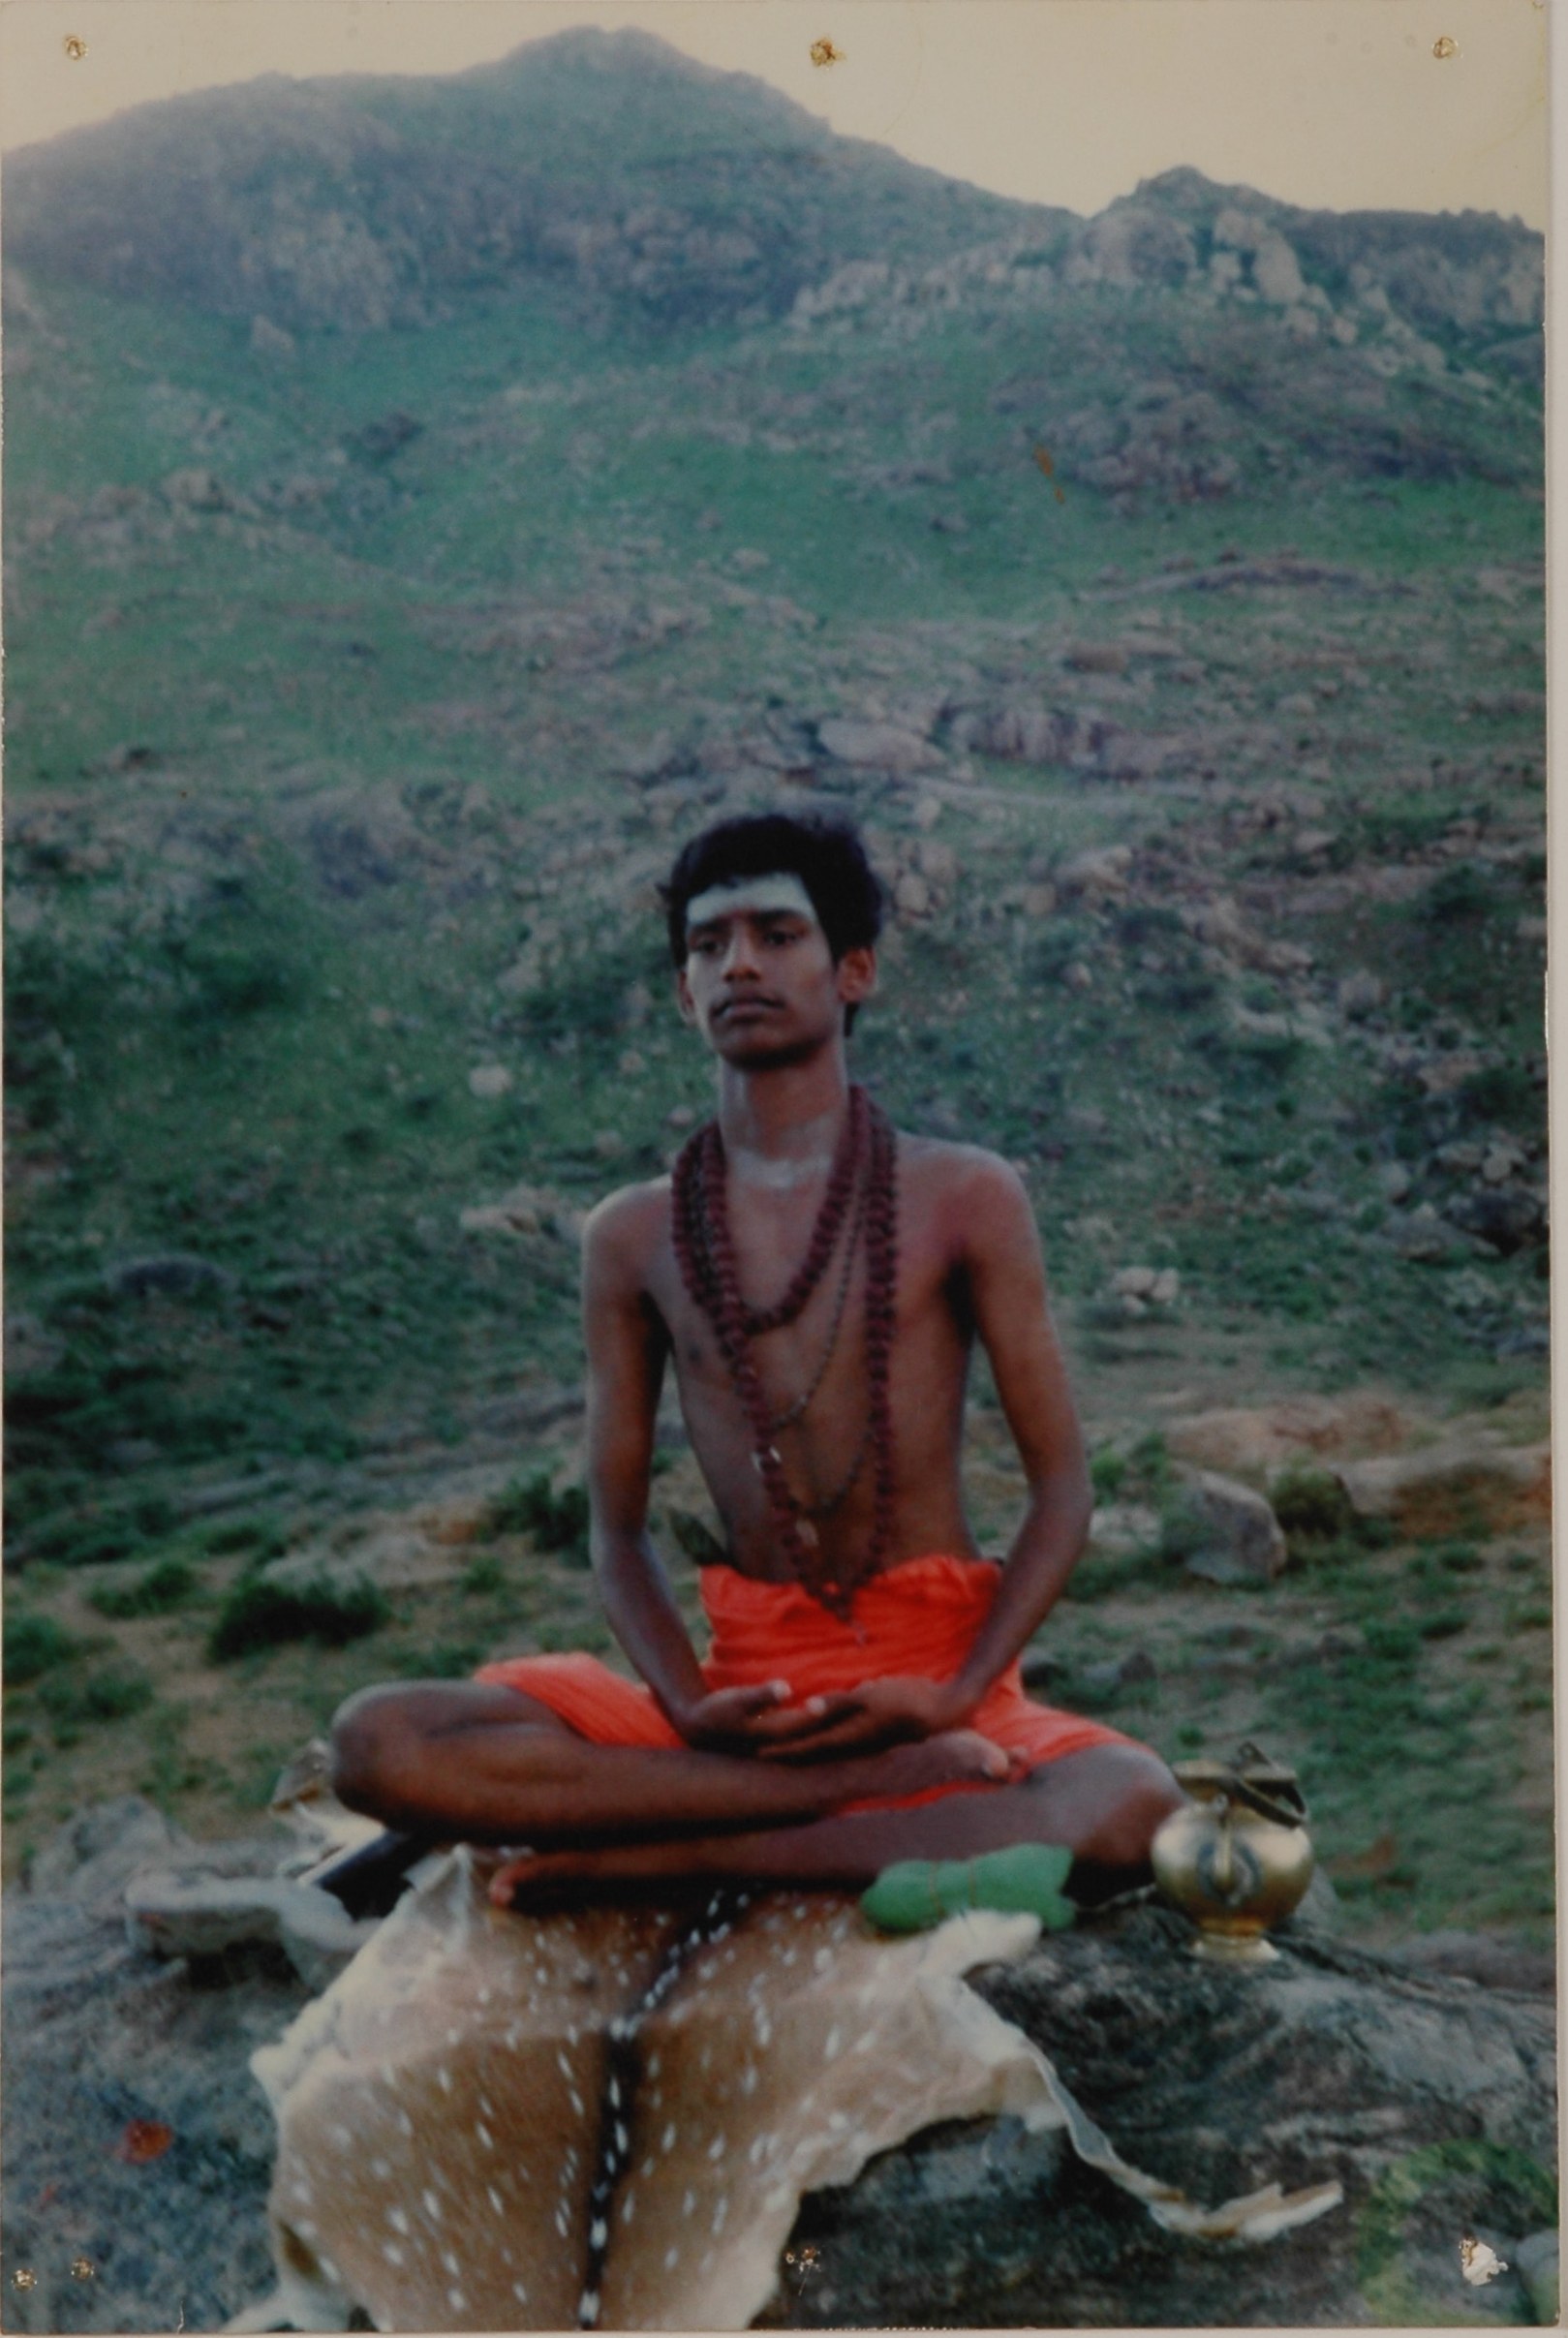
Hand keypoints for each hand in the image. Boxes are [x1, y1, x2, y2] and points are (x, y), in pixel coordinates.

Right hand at [673, 1680, 864, 1757]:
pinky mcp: (787, 1745)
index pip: (813, 1725)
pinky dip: (832, 1726)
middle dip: (846, 1719)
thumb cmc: (718, 1710)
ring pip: (821, 1736)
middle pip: (822, 1733)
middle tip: (872, 1702)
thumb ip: (762, 1696)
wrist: (701, 1730)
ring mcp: (787, 1748)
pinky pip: (815, 1736)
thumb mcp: (735, 1700)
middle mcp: (787, 1747)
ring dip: (843, 1724)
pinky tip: (850, 1717)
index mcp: (777, 1736)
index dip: (835, 1712)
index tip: (858, 1698)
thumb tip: (786, 1689)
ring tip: (870, 1708)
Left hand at [754, 1675, 968, 1761]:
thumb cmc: (910, 1697)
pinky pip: (842, 1745)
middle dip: (788, 1752)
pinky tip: (816, 1742)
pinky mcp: (875, 1739)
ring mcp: (865, 1745)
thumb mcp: (871, 1697)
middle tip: (760, 1754)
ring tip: (780, 1749)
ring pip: (826, 1750)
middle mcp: (854, 1746)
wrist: (949, 1711)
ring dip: (803, 1749)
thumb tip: (807, 1709)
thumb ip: (840, 1704)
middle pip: (814, 1751)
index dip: (784, 1749)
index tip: (759, 1751)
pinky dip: (823, 1744)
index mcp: (850, 1736)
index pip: (809, 1745)